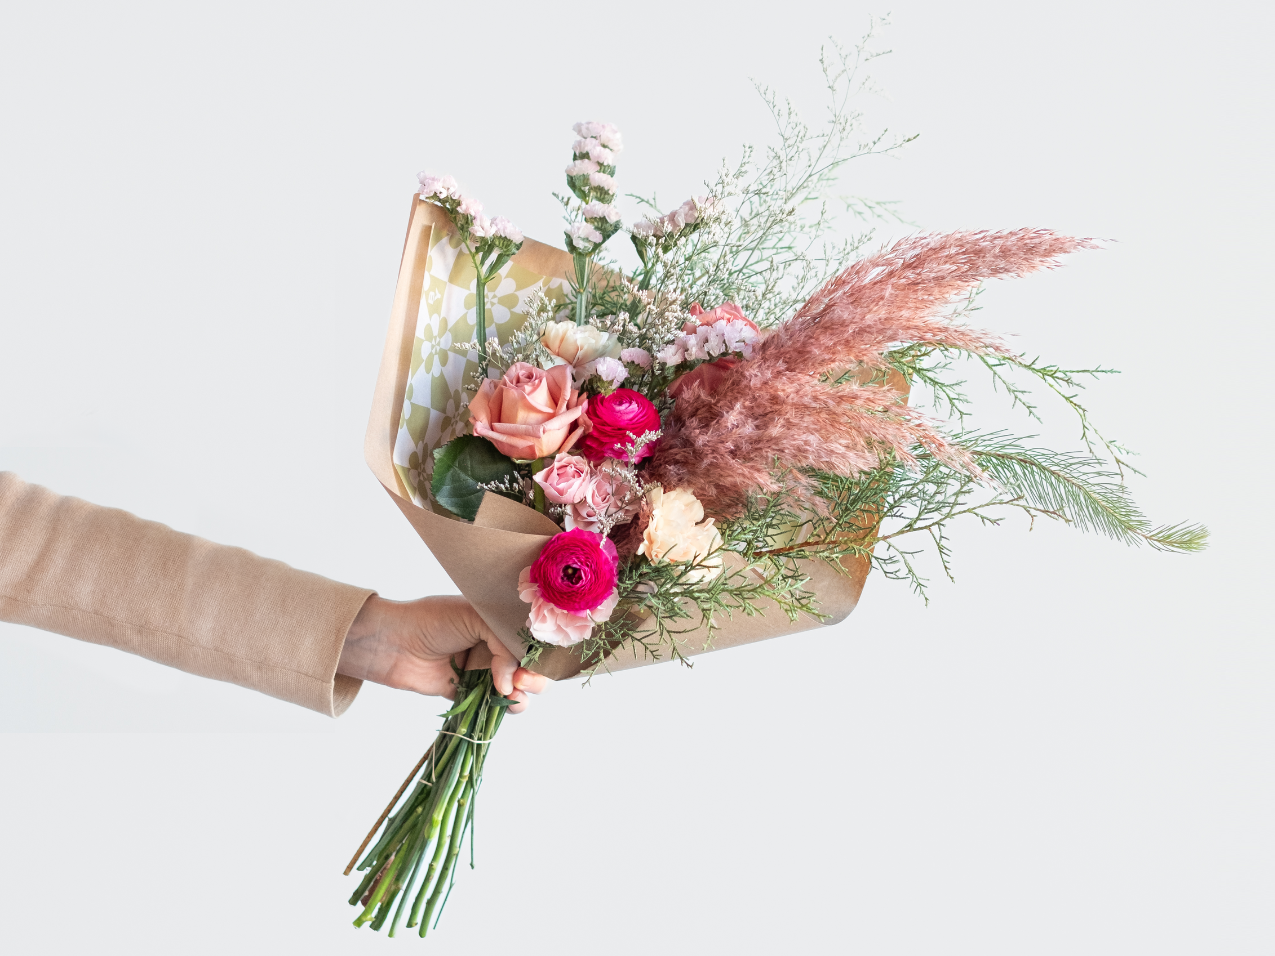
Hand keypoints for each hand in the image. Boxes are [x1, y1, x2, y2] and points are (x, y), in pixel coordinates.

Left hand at [337, 595, 546, 712]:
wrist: (394, 643)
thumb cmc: (432, 619)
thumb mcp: (476, 616)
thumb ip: (503, 645)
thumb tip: (511, 685)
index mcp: (500, 622)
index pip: (534, 639)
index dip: (541, 652)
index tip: (534, 661)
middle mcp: (496, 646)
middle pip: (532, 667)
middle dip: (537, 677)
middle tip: (523, 680)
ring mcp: (485, 671)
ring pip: (520, 689)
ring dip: (525, 694)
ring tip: (513, 693)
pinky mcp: (471, 693)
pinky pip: (496, 705)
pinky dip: (507, 708)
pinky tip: (506, 703)